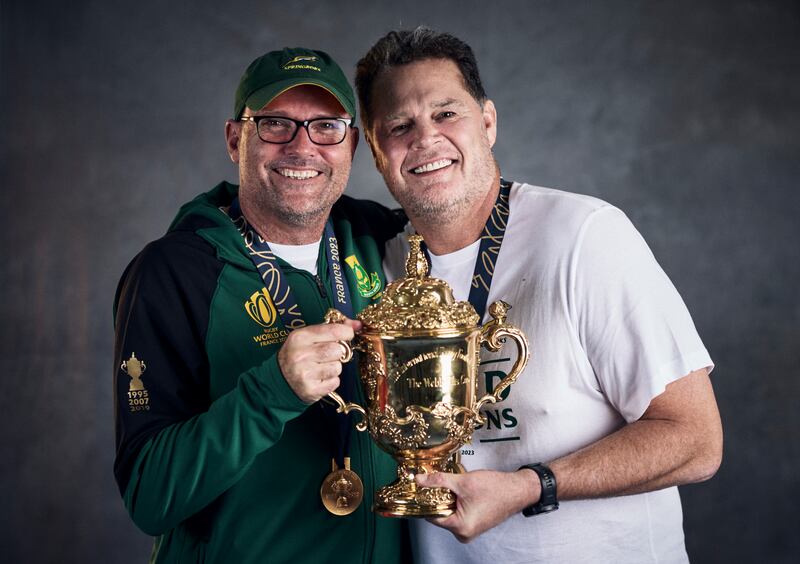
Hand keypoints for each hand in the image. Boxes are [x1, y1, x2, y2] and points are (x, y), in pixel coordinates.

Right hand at [277, 319, 360, 402]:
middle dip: (339, 352)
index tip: (347, 335)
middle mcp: (301, 355)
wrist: (279, 380)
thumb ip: (331, 329)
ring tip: (322, 367)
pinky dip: (331, 380)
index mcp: (300, 337)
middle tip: (330, 354)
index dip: (346, 332)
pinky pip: (335, 382)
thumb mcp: (308, 337)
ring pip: (337, 367)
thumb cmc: (298, 355)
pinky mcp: (311, 389)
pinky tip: (320, 378)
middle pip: (338, 350)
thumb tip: (357, 324)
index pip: (334, 331)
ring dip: (334, 367)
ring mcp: (305, 373)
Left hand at [416, 468, 538, 542]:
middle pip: (439, 514)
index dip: (426, 499)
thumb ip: (438, 481)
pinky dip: (456, 501)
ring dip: (447, 498)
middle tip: (436, 481)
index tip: (421, 487)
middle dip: (437, 498)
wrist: (518, 489)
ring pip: (448, 512)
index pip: (431, 515)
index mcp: (460, 527)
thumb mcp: (463, 481)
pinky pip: (457, 513)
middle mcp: (464, 533)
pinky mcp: (473, 524)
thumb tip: (419, 480)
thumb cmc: (496, 489)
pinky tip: (460, 490)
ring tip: (452, 484)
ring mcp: (469, 530)